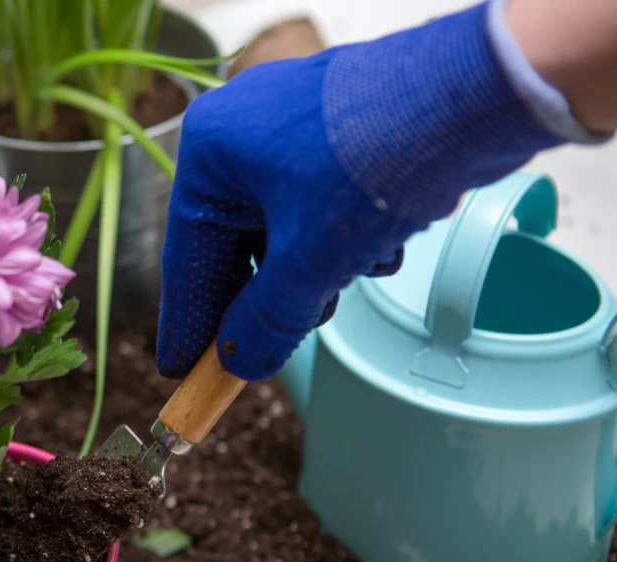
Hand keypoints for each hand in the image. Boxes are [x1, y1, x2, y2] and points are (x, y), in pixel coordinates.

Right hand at [157, 2, 568, 382]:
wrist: (479, 92)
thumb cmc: (378, 156)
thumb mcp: (309, 261)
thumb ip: (267, 321)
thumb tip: (242, 362)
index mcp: (211, 150)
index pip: (188, 257)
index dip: (187, 321)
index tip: (184, 368)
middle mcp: (243, 132)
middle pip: (237, 245)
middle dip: (263, 297)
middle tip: (264, 348)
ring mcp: (294, 128)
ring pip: (283, 229)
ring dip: (311, 273)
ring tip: (340, 291)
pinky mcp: (342, 133)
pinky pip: (320, 206)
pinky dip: (342, 241)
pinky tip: (377, 252)